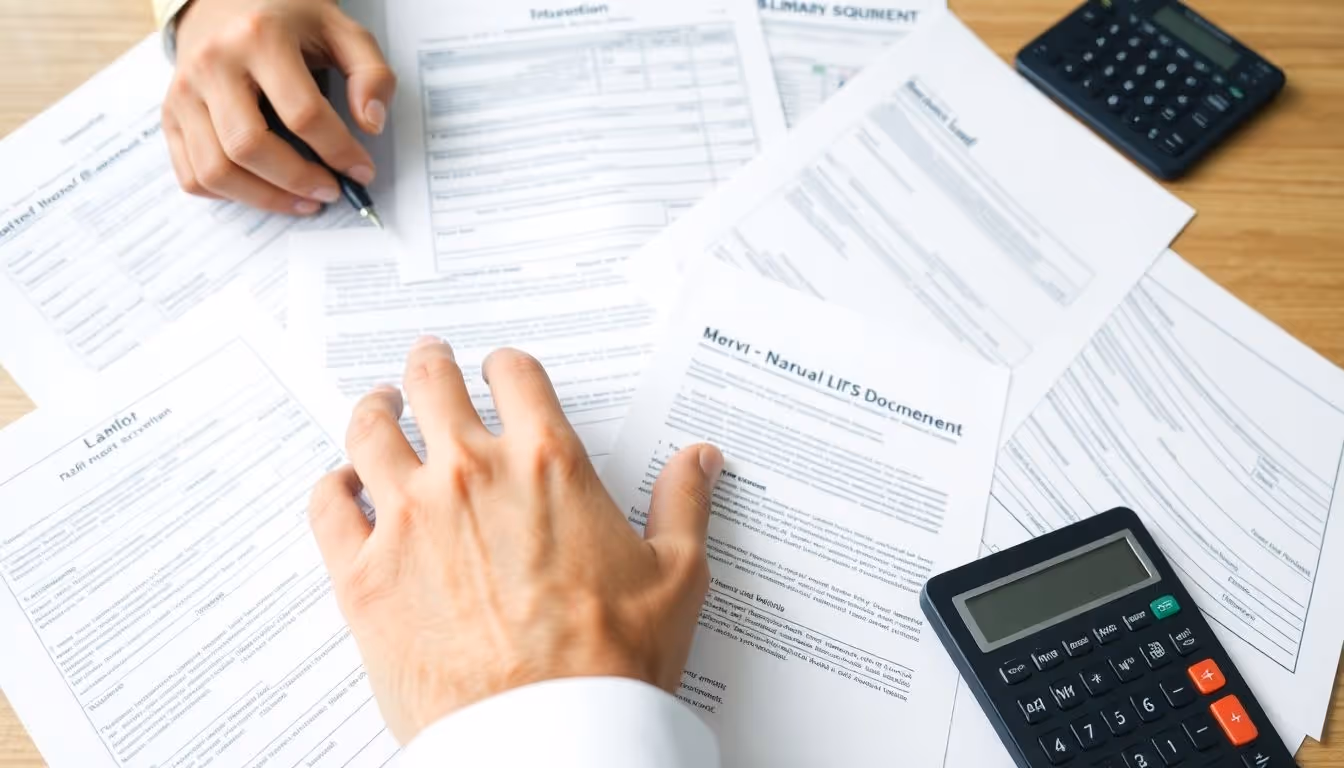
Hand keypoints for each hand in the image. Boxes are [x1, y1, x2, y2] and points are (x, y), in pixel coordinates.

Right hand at [165, 0, 394, 213]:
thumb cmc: (286, 17)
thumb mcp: (340, 28)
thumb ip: (370, 73)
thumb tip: (371, 125)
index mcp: (260, 37)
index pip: (303, 113)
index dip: (339, 152)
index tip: (362, 170)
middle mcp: (213, 64)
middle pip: (249, 147)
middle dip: (298, 181)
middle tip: (331, 191)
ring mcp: (184, 92)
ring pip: (216, 170)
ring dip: (266, 198)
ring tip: (302, 200)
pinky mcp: (171, 115)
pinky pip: (192, 175)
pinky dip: (230, 194)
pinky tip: (263, 189)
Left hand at [307, 337, 723, 743]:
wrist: (549, 734)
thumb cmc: (611, 660)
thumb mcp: (677, 575)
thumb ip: (683, 505)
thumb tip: (699, 460)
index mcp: (545, 464)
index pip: (516, 377)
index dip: (507, 366)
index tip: (502, 373)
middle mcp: (470, 474)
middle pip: (431, 384)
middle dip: (430, 366)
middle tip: (428, 364)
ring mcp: (407, 520)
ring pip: (370, 432)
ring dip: (375, 412)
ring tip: (379, 410)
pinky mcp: (362, 573)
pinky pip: (327, 506)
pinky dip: (331, 487)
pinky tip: (340, 485)